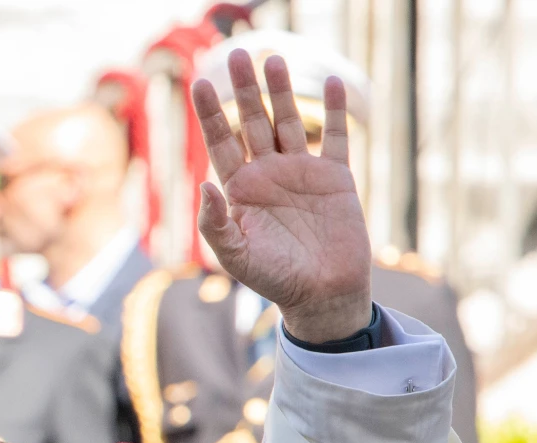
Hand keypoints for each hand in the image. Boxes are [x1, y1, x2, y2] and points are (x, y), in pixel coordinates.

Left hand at [191, 51, 373, 342]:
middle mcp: (268, 174)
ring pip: (289, 121)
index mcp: (240, 190)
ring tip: (273, 58)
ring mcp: (302, 173)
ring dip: (281, 91)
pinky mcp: (335, 177)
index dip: (212, 114)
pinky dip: (334, 111)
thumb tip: (204, 186)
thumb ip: (215, 225)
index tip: (201, 83)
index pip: (221, 142)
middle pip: (253, 121)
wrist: (322, 295)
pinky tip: (332, 82)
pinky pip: (333, 137)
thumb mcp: (236, 257)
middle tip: (237, 53)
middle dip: (245, 89)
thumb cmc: (274, 280)